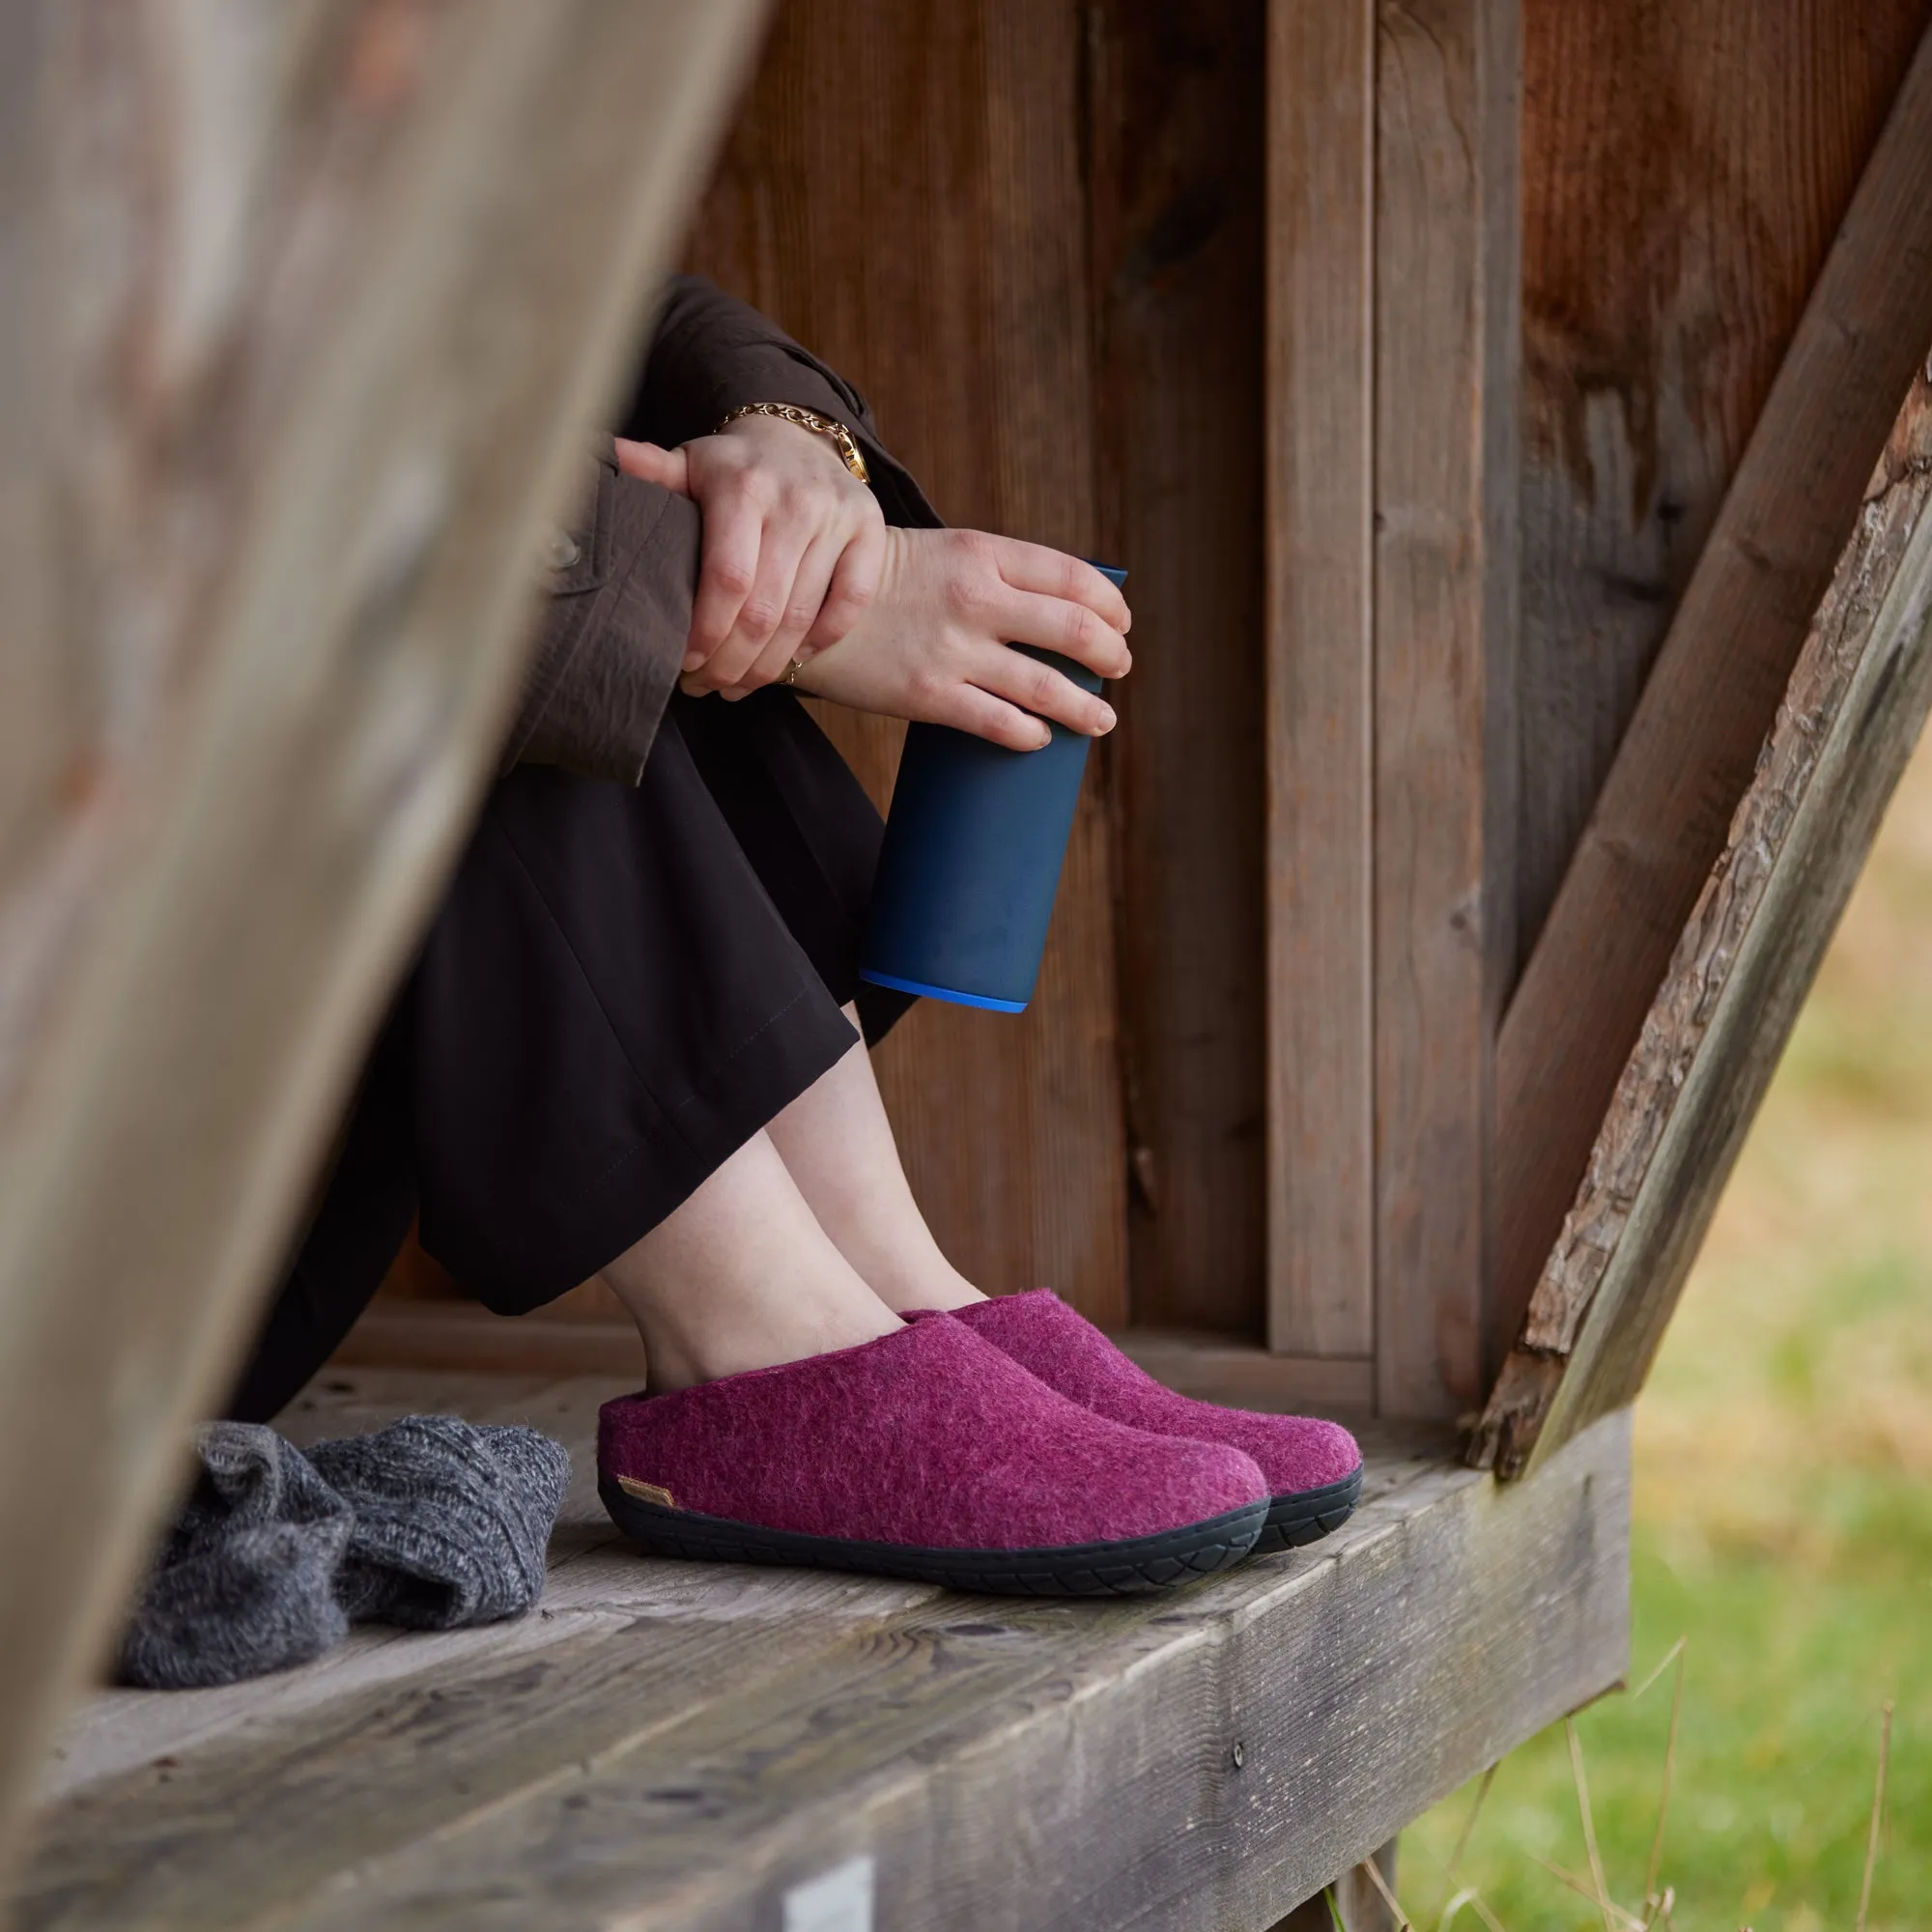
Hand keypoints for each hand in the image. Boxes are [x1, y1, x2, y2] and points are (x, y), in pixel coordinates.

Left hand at [615, 412, 884, 694]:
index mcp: (743, 486)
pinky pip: (848, 606)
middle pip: (764, 610)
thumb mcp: (688, 465)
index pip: (728, 579)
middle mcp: (796, 500)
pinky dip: (818, 642)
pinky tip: (790, 659)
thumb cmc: (732, 470)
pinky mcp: (870, 531)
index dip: (707, 631)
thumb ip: (650, 473)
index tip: (685, 661)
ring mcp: (837, 517)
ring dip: (768, 666)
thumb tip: (604, 458)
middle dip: (731, 662)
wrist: (797, 441)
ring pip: (802, 618)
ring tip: (737, 685)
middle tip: (706, 685)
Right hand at [788, 526, 1130, 749]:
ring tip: (1101, 720)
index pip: (1073, 578)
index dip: (1110, 606)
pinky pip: (1001, 724)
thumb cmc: (879, 580)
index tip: (1121, 624)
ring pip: (1047, 687)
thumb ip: (996, 573)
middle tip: (1118, 669)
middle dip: (1110, 656)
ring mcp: (953, 649)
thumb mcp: (943, 552)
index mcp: (983, 553)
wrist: (799, 603)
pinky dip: (1031, 734)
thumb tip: (1058, 609)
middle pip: (1075, 632)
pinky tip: (1039, 737)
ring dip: (1086, 708)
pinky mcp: (928, 694)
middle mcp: (976, 598)